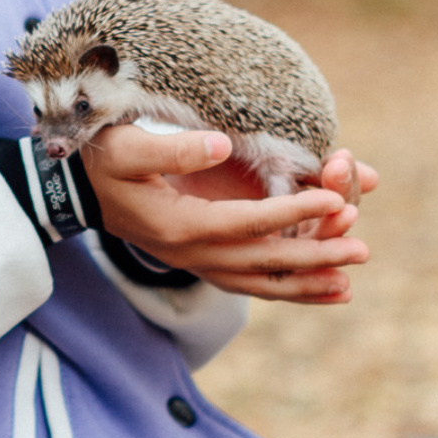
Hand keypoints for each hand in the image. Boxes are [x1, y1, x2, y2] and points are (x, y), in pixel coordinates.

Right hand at [82, 125, 371, 304]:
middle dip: (314, 256)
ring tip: (348, 285)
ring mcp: (196, 262)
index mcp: (179, 225)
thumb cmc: (103, 161)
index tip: (335, 200)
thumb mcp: (128, 147)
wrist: (76, 192)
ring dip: (305, 284)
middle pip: (262, 262)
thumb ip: (173, 148)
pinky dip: (286, 290)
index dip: (293, 212)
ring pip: (259, 283)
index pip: (248, 223)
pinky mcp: (201, 261)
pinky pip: (250, 284)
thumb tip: (223, 146)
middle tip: (361, 249)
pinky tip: (319, 290)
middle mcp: (191, 253)